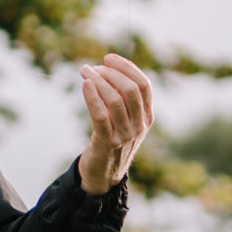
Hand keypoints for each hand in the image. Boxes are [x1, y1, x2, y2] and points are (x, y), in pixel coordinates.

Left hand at [76, 54, 153, 194]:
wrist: (103, 173)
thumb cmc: (111, 139)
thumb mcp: (123, 119)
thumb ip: (121, 98)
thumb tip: (108, 69)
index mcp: (147, 117)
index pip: (144, 85)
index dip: (127, 68)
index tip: (109, 58)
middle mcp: (140, 126)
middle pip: (131, 90)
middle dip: (111, 73)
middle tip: (93, 67)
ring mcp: (125, 136)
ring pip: (115, 100)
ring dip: (98, 81)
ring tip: (84, 72)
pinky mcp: (107, 143)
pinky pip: (100, 115)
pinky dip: (92, 96)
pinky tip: (85, 84)